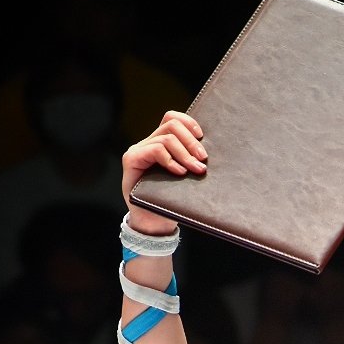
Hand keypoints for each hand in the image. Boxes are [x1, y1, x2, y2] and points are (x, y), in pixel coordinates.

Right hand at [122, 110, 205, 224]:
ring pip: (166, 138)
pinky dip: (170, 159)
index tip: (203, 137)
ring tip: (196, 169)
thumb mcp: (186, 180)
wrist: (154, 225)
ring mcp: (139, 150)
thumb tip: (210, 156)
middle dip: (191, 141)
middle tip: (203, 159)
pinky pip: (155, 150)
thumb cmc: (172, 204)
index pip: (172, 119)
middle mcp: (148, 143)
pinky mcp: (132, 159)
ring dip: (185, 153)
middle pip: (171, 124)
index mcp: (161, 144)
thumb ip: (192, 163)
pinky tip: (180, 172)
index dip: (189, 123)